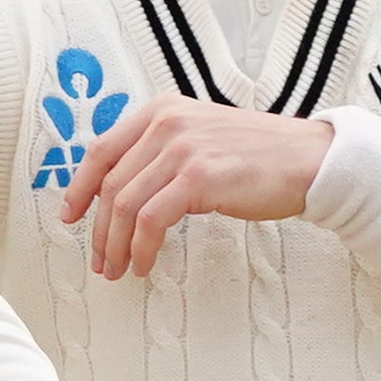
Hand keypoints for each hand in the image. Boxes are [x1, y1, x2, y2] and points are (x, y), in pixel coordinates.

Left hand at [58, 101, 335, 280]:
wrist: (311, 160)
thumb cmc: (258, 157)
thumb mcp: (201, 138)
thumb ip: (163, 153)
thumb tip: (123, 193)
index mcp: (162, 110)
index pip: (101, 149)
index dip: (79, 188)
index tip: (69, 217)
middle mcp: (166, 122)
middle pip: (111, 184)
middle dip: (98, 230)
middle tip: (99, 260)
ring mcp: (182, 148)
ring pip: (126, 205)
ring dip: (116, 245)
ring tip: (118, 270)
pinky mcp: (199, 176)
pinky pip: (152, 220)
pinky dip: (142, 248)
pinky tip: (145, 264)